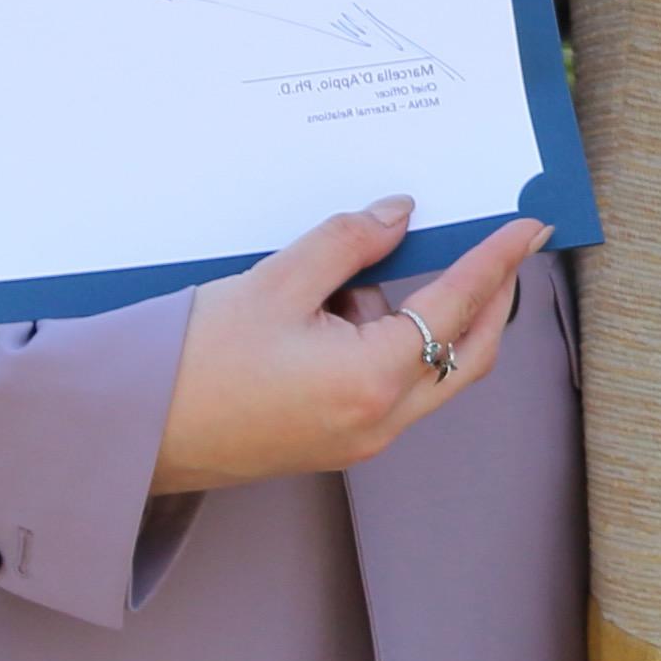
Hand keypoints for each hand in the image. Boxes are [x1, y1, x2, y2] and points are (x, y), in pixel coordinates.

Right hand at [152, 200, 548, 498]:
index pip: (457, 306)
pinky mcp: (334, 444)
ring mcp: (359, 440)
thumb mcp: (275, 282)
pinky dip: (386, 344)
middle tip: (501, 249)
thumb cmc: (195, 361)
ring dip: (420, 320)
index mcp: (372, 379)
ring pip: (427, 372)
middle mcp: (380, 421)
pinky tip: (332, 312)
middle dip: (491, 299)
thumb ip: (348, 243)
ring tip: (348, 278)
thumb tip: (399, 215)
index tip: (529, 227)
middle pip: (467, 353)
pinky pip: (389, 387)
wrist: (130, 435)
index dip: (496, 261)